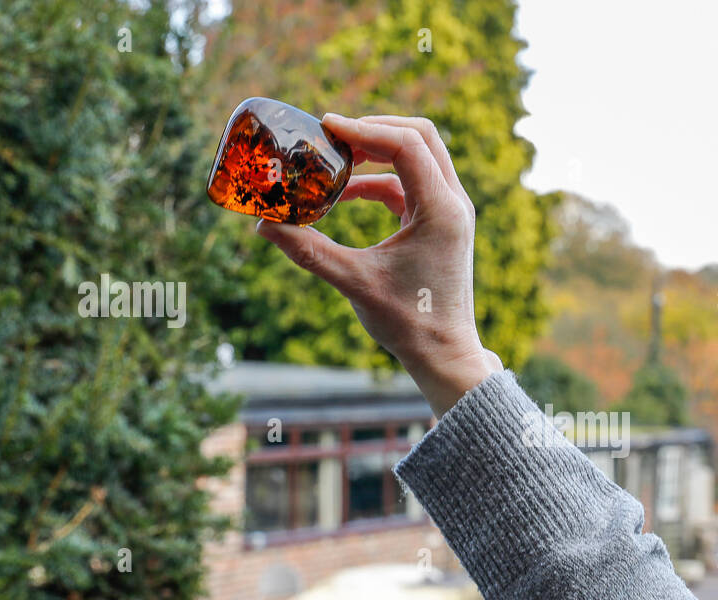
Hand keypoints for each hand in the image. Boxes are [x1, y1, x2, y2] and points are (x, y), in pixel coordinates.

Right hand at [256, 113, 502, 417]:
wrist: (445, 353)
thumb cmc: (408, 322)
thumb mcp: (354, 282)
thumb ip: (309, 251)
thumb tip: (263, 225)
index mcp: (441, 211)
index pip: (407, 145)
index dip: (364, 130)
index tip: (326, 127)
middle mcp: (454, 203)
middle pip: (420, 136)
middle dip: (374, 130)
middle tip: (331, 135)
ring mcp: (451, 211)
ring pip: (419, 155)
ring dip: (377, 153)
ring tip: (332, 162)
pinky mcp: (441, 222)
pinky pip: (412, 183)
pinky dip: (380, 181)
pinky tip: (344, 195)